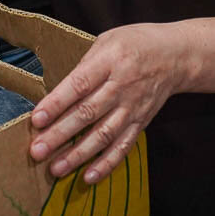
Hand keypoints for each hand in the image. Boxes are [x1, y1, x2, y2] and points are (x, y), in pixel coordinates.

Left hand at [28, 23, 186, 184]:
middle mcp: (122, 86)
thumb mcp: (108, 39)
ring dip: (78, 154)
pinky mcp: (141, 122)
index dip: (57, 103)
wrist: (177, 55)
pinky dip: (107, 163)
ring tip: (56, 168)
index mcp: (110, 60)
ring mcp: (133, 106)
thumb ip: (86, 64)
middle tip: (37, 151)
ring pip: (103, 134)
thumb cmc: (136, 43)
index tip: (37, 119)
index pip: (80, 84)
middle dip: (60, 134)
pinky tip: (89, 176)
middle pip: (88, 113)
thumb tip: (59, 93)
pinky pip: (123, 146)